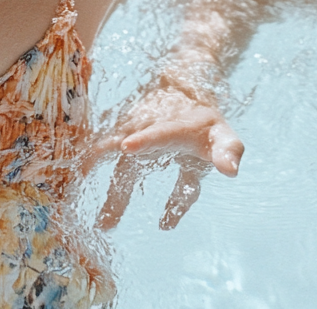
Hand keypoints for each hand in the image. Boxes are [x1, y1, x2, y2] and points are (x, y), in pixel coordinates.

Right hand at [92, 79, 242, 230]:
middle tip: (109, 221)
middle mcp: (147, 130)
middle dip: (119, 191)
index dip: (145, 140)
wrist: (182, 92)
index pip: (160, 133)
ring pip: (118, 168)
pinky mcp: (121, 141)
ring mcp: (131, 136)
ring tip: (105, 224)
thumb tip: (232, 171)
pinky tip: (85, 193)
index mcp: (176, 128)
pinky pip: (106, 161)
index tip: (127, 147)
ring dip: (111, 195)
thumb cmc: (205, 123)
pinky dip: (93, 174)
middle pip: (130, 161)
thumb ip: (228, 151)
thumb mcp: (223, 135)